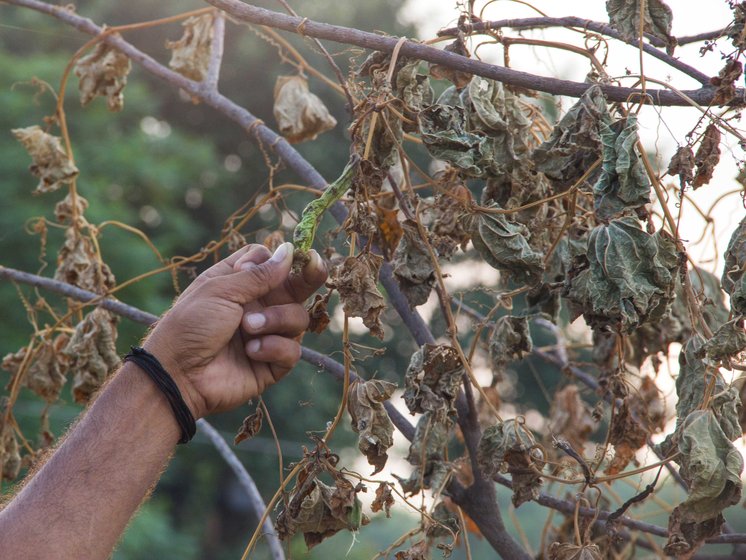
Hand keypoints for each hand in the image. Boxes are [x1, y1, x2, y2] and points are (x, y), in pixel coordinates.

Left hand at [142, 242, 326, 417]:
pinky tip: (251, 351)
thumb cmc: (190, 326)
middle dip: (308, 276)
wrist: (178, 375)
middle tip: (316, 267)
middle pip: (295, 287)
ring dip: (276, 319)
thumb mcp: (220, 290)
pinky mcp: (272, 363)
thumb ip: (259, 274)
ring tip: (249, 327)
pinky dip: (273, 347)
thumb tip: (289, 250)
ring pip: (298, 317)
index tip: (270, 263)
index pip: (271, 263)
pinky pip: (292, 349)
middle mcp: (257, 306)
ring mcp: (267, 334)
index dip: (275, 261)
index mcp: (239, 284)